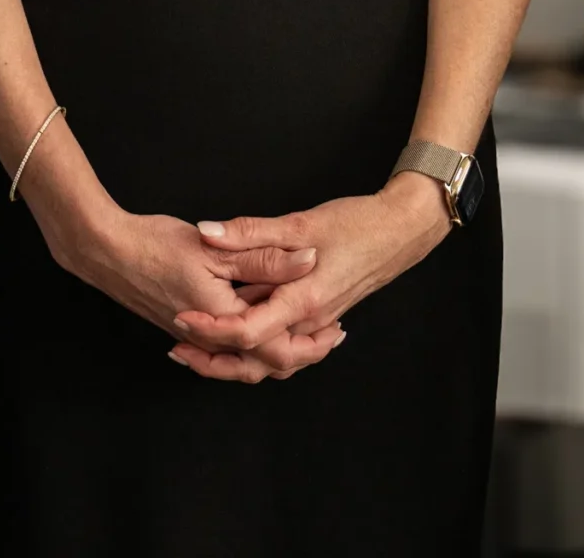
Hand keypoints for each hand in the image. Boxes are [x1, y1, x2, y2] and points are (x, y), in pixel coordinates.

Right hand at [29, 197, 341, 382]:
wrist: (106, 251)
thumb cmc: (155, 245)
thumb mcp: (216, 247)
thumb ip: (265, 257)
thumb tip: (309, 259)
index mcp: (224, 320)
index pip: (278, 347)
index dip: (312, 342)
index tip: (337, 329)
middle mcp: (210, 338)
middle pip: (263, 365)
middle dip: (299, 356)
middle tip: (329, 340)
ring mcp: (194, 337)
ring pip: (243, 361)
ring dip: (274, 351)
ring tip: (303, 334)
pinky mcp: (183, 327)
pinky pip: (224, 350)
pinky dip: (248, 344)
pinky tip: (258, 321)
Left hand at [168, 174, 452, 381]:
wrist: (404, 230)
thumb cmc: (359, 223)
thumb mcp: (301, 222)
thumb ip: (252, 232)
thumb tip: (208, 232)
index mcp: (303, 300)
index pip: (247, 332)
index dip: (209, 329)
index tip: (179, 319)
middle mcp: (311, 321)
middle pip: (257, 360)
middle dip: (215, 361)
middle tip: (178, 349)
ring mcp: (319, 323)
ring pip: (273, 359)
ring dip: (236, 359)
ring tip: (200, 348)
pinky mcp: (324, 317)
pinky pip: (288, 346)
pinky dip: (261, 348)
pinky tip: (243, 331)